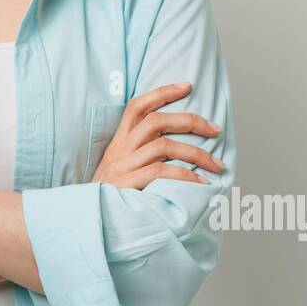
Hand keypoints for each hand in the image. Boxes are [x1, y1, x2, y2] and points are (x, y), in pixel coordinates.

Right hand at [91, 82, 223, 188]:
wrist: (90, 220)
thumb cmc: (112, 195)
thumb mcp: (120, 168)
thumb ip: (140, 154)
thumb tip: (178, 146)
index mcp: (119, 141)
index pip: (137, 107)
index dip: (162, 92)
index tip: (187, 85)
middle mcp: (120, 149)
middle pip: (156, 121)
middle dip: (190, 122)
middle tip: (215, 130)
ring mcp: (123, 166)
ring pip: (163, 146)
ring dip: (196, 153)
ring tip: (216, 164)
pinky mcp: (128, 185)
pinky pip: (162, 172)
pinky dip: (186, 176)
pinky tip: (201, 183)